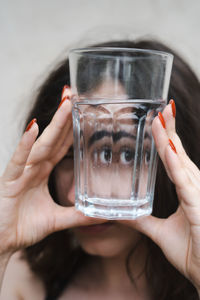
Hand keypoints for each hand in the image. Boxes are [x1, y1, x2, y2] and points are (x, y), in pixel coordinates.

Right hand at [0, 87, 102, 254]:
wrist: (0, 243)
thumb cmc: (21, 226)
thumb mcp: (56, 219)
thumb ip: (78, 215)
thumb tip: (102, 215)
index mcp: (43, 172)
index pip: (62, 146)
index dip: (73, 129)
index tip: (85, 111)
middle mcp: (33, 167)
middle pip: (54, 138)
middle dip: (66, 117)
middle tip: (78, 94)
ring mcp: (21, 171)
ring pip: (41, 144)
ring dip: (53, 123)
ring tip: (66, 103)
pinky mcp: (9, 181)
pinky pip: (19, 160)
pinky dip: (25, 144)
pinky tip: (34, 128)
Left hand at [119, 100, 199, 290]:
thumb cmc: (194, 254)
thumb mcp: (159, 234)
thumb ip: (141, 222)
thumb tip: (121, 215)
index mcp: (186, 190)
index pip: (174, 158)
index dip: (166, 138)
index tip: (156, 121)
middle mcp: (194, 187)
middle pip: (179, 153)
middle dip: (169, 129)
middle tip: (160, 106)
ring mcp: (198, 195)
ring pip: (181, 162)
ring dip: (170, 139)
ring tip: (160, 117)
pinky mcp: (199, 206)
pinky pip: (185, 183)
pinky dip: (177, 165)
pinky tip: (169, 149)